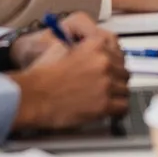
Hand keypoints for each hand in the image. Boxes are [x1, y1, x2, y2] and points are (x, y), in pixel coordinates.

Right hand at [7, 15, 128, 131]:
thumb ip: (84, 47)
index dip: (115, 64)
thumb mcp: (62, 47)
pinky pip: (123, 107)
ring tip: (105, 100)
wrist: (32, 96)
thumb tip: (96, 52)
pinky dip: (117, 110)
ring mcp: (105, 83)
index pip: (119, 53)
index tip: (112, 70)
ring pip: (125, 89)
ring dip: (116, 95)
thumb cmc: (42, 76)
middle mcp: (104, 62)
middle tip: (107, 87)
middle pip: (124, 72)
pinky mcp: (103, 104)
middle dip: (116, 80)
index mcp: (95, 45)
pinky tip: (109, 111)